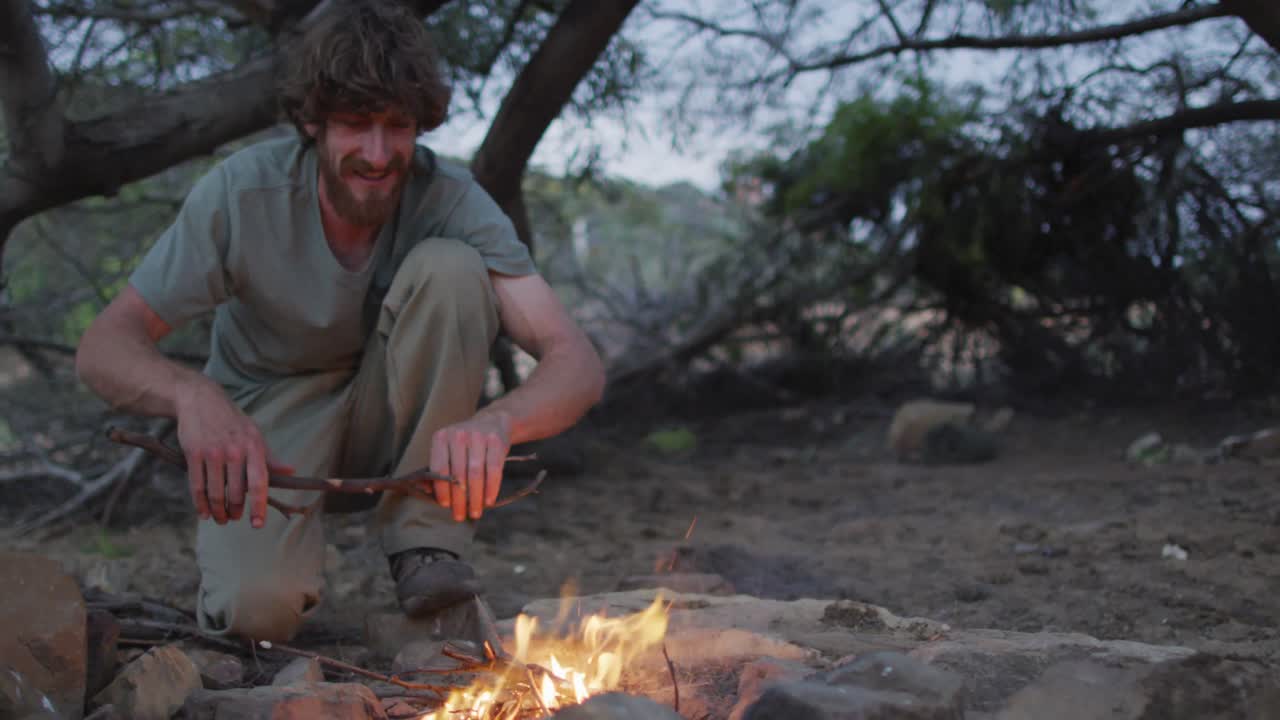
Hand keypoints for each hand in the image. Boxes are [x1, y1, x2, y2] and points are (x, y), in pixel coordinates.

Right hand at [174, 377, 292, 527]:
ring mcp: (213, 452)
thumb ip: (269, 457)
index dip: (258, 506)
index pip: (259, 482)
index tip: (257, 524)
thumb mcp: (254, 434)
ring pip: (216, 493)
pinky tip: (203, 512)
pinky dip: (200, 504)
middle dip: (235, 511)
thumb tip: (291, 470)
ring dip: (218, 511)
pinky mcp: (193, 453)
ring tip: (220, 519)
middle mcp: (235, 450)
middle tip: (234, 519)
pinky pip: (197, 486)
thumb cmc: (232, 421)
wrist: (200, 399)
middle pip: (236, 493)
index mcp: (254, 447)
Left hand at [430, 411, 511, 521]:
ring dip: (475, 497)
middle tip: (459, 516)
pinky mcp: (496, 441)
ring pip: (475, 474)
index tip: (445, 505)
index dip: (441, 488)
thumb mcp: (448, 450)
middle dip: (458, 499)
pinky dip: (491, 488)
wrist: (493, 422)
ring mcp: (478, 436)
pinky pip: (493, 469)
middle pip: (457, 474)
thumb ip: (437, 469)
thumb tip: (427, 492)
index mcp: (441, 437)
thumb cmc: (465, 444)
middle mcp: (458, 435)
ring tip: (475, 513)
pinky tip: (489, 501)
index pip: (439, 467)